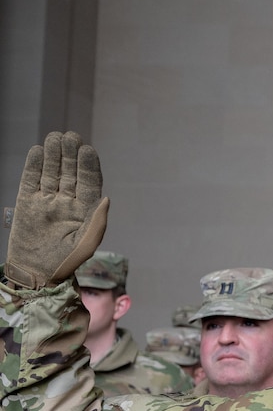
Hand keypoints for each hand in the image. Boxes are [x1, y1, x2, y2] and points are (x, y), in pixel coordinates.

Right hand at [6, 131, 109, 288]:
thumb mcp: (86, 244)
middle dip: (70, 155)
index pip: (89, 182)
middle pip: (69, 173)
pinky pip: (31, 181)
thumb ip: (97, 222)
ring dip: (53, 156)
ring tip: (54, 138)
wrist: (36, 274)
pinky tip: (37, 151)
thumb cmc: (66, 263)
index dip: (88, 166)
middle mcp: (67, 202)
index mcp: (85, 210)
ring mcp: (47, 201)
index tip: (87, 149)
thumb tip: (107, 198)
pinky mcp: (27, 204)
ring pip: (50, 173)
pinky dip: (33, 166)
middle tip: (70, 136)